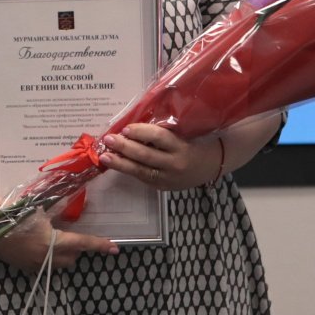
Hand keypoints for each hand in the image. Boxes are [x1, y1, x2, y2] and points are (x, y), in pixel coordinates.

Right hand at [0, 213, 117, 276]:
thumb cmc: (12, 213)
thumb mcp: (38, 208)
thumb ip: (57, 210)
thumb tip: (70, 208)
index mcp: (52, 241)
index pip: (83, 243)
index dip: (99, 245)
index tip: (114, 248)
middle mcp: (46, 257)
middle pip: (72, 259)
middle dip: (75, 249)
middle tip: (68, 235)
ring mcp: (34, 265)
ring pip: (59, 264)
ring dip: (62, 255)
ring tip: (52, 240)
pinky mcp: (24, 268)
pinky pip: (44, 266)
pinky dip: (47, 258)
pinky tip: (36, 245)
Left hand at [101, 122, 220, 192]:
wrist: (210, 166)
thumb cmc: (192, 144)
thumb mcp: (183, 135)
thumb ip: (162, 133)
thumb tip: (133, 127)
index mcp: (181, 147)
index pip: (160, 137)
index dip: (142, 132)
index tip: (126, 128)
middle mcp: (174, 163)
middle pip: (146, 155)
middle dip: (125, 147)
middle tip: (109, 139)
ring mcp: (167, 178)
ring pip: (140, 171)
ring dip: (120, 163)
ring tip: (105, 156)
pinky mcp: (161, 187)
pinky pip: (142, 178)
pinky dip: (128, 170)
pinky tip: (116, 164)